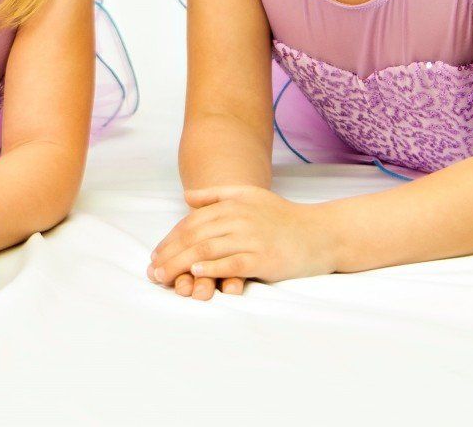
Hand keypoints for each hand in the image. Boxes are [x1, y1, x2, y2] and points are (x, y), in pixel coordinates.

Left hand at [147, 186, 336, 293]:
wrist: (320, 233)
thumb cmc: (283, 217)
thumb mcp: (250, 196)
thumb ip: (217, 195)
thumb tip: (186, 196)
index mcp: (233, 204)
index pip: (192, 222)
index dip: (170, 239)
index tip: (155, 256)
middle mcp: (239, 218)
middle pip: (194, 236)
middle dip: (169, 254)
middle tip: (152, 271)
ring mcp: (251, 237)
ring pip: (207, 250)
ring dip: (181, 264)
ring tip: (164, 277)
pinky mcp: (263, 258)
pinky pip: (231, 263)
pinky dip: (211, 267)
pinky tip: (195, 272)